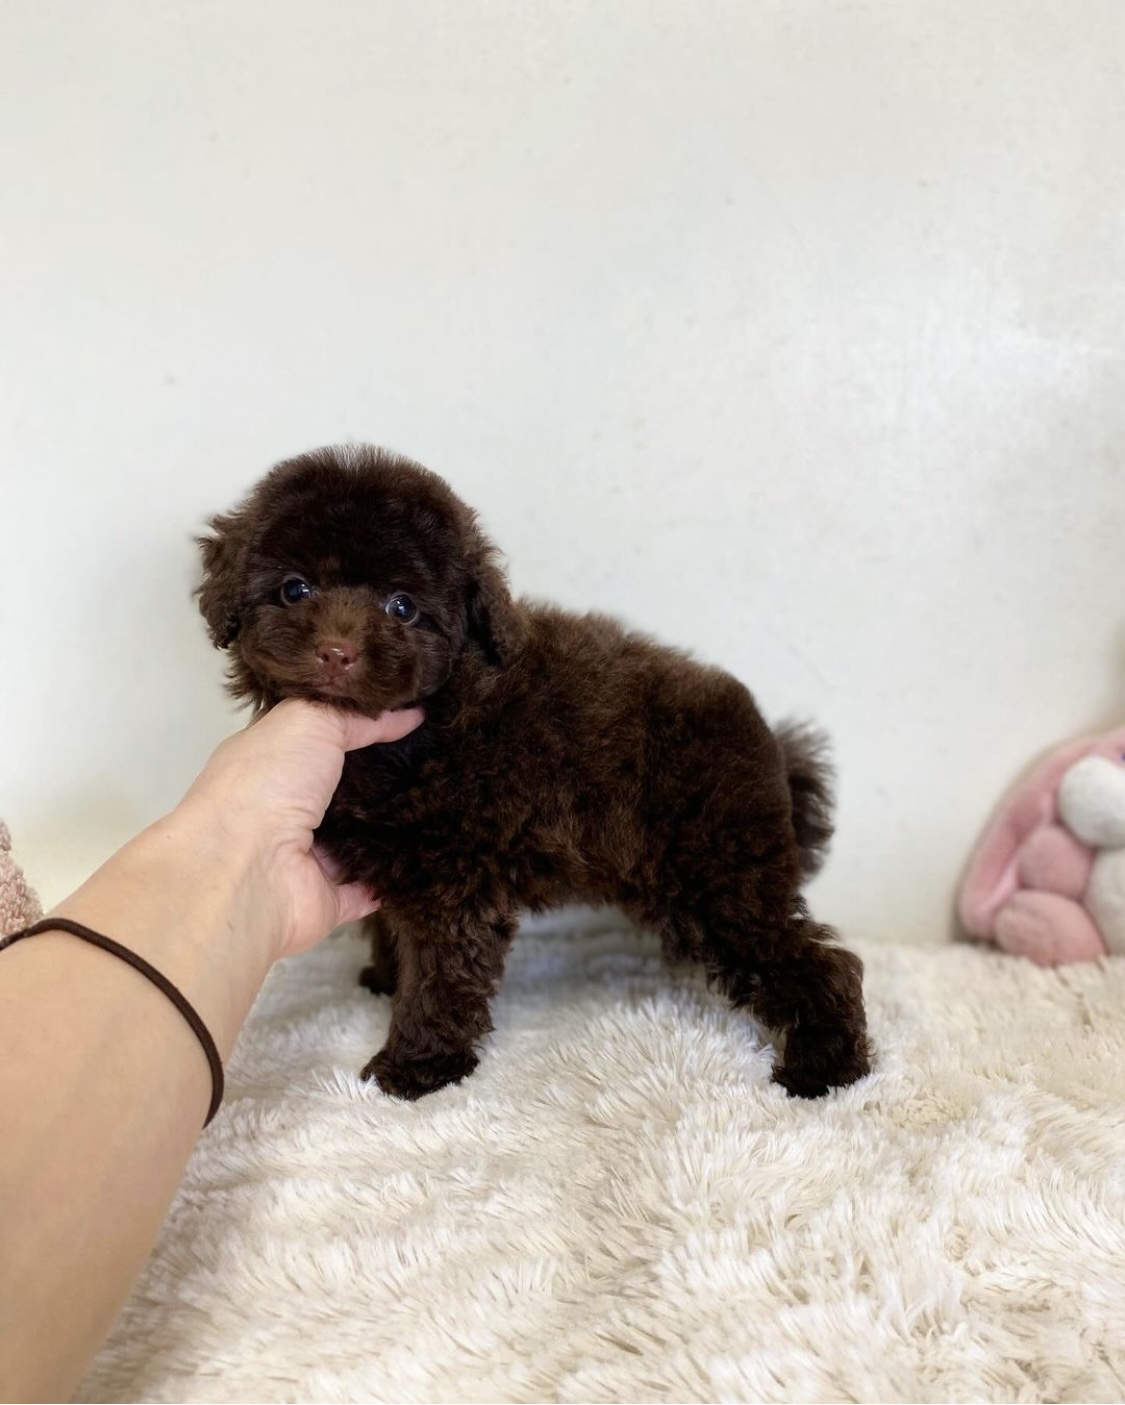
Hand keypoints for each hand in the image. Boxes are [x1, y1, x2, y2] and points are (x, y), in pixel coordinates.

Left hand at [178, 699, 422, 958]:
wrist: (246, 869)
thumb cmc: (268, 782)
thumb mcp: (310, 721)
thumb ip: (356, 716)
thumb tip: (408, 714)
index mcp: (268, 763)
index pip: (312, 738)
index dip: (353, 724)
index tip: (402, 715)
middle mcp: (281, 809)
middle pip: (338, 790)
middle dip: (380, 777)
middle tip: (430, 759)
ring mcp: (303, 859)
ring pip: (355, 839)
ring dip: (390, 827)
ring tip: (441, 804)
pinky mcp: (326, 900)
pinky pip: (367, 888)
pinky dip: (391, 878)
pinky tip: (427, 857)